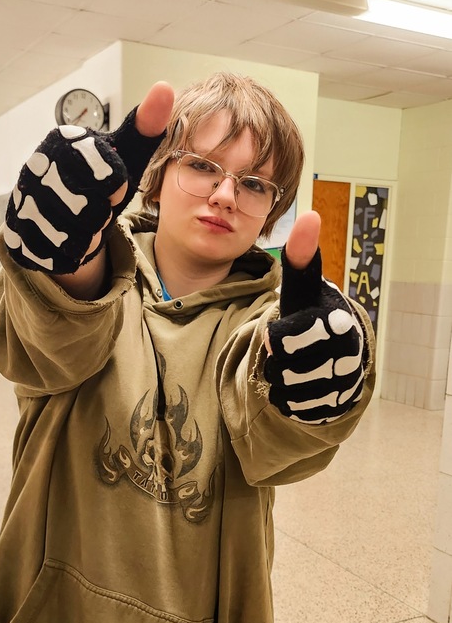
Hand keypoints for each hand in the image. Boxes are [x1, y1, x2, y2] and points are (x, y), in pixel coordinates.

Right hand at [3, 82, 173, 273]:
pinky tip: (72, 238)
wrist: (63, 215)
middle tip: (97, 207)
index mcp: (61, 141)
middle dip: (101, 212)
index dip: (115, 186)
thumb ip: (145, 126)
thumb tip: (164, 88)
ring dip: (89, 233)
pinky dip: (73, 250)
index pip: (106, 172)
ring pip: (72, 232)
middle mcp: (35, 167)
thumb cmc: (98, 181)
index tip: (112, 186)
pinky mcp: (17, 233)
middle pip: (88, 206)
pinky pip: (57, 251)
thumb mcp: (126, 154)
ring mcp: (22, 199)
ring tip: (85, 222)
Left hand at [264, 211, 365, 423]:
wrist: (336, 356)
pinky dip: (283, 396)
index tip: (279, 335)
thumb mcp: (304, 288)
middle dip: (277, 357)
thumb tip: (309, 215)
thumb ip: (302, 258)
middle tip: (285, 348)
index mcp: (337, 322)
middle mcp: (344, 355)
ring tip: (291, 364)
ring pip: (285, 387)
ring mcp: (338, 384)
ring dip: (278, 376)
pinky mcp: (329, 407)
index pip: (293, 336)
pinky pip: (289, 406)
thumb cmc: (313, 316)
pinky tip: (295, 384)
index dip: (280, 338)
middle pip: (285, 364)